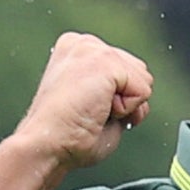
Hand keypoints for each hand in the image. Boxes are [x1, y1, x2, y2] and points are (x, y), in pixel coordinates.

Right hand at [16, 33, 154, 171]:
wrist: (46, 146)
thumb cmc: (66, 137)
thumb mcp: (96, 105)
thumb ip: (117, 90)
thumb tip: (142, 93)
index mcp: (78, 51)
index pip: (128, 71)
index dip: (119, 100)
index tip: (86, 110)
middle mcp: (84, 43)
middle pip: (140, 73)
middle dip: (126, 101)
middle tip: (92, 113)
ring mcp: (93, 49)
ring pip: (144, 81)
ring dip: (126, 107)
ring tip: (93, 111)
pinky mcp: (104, 61)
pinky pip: (143, 91)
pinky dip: (127, 110)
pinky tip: (98, 111)